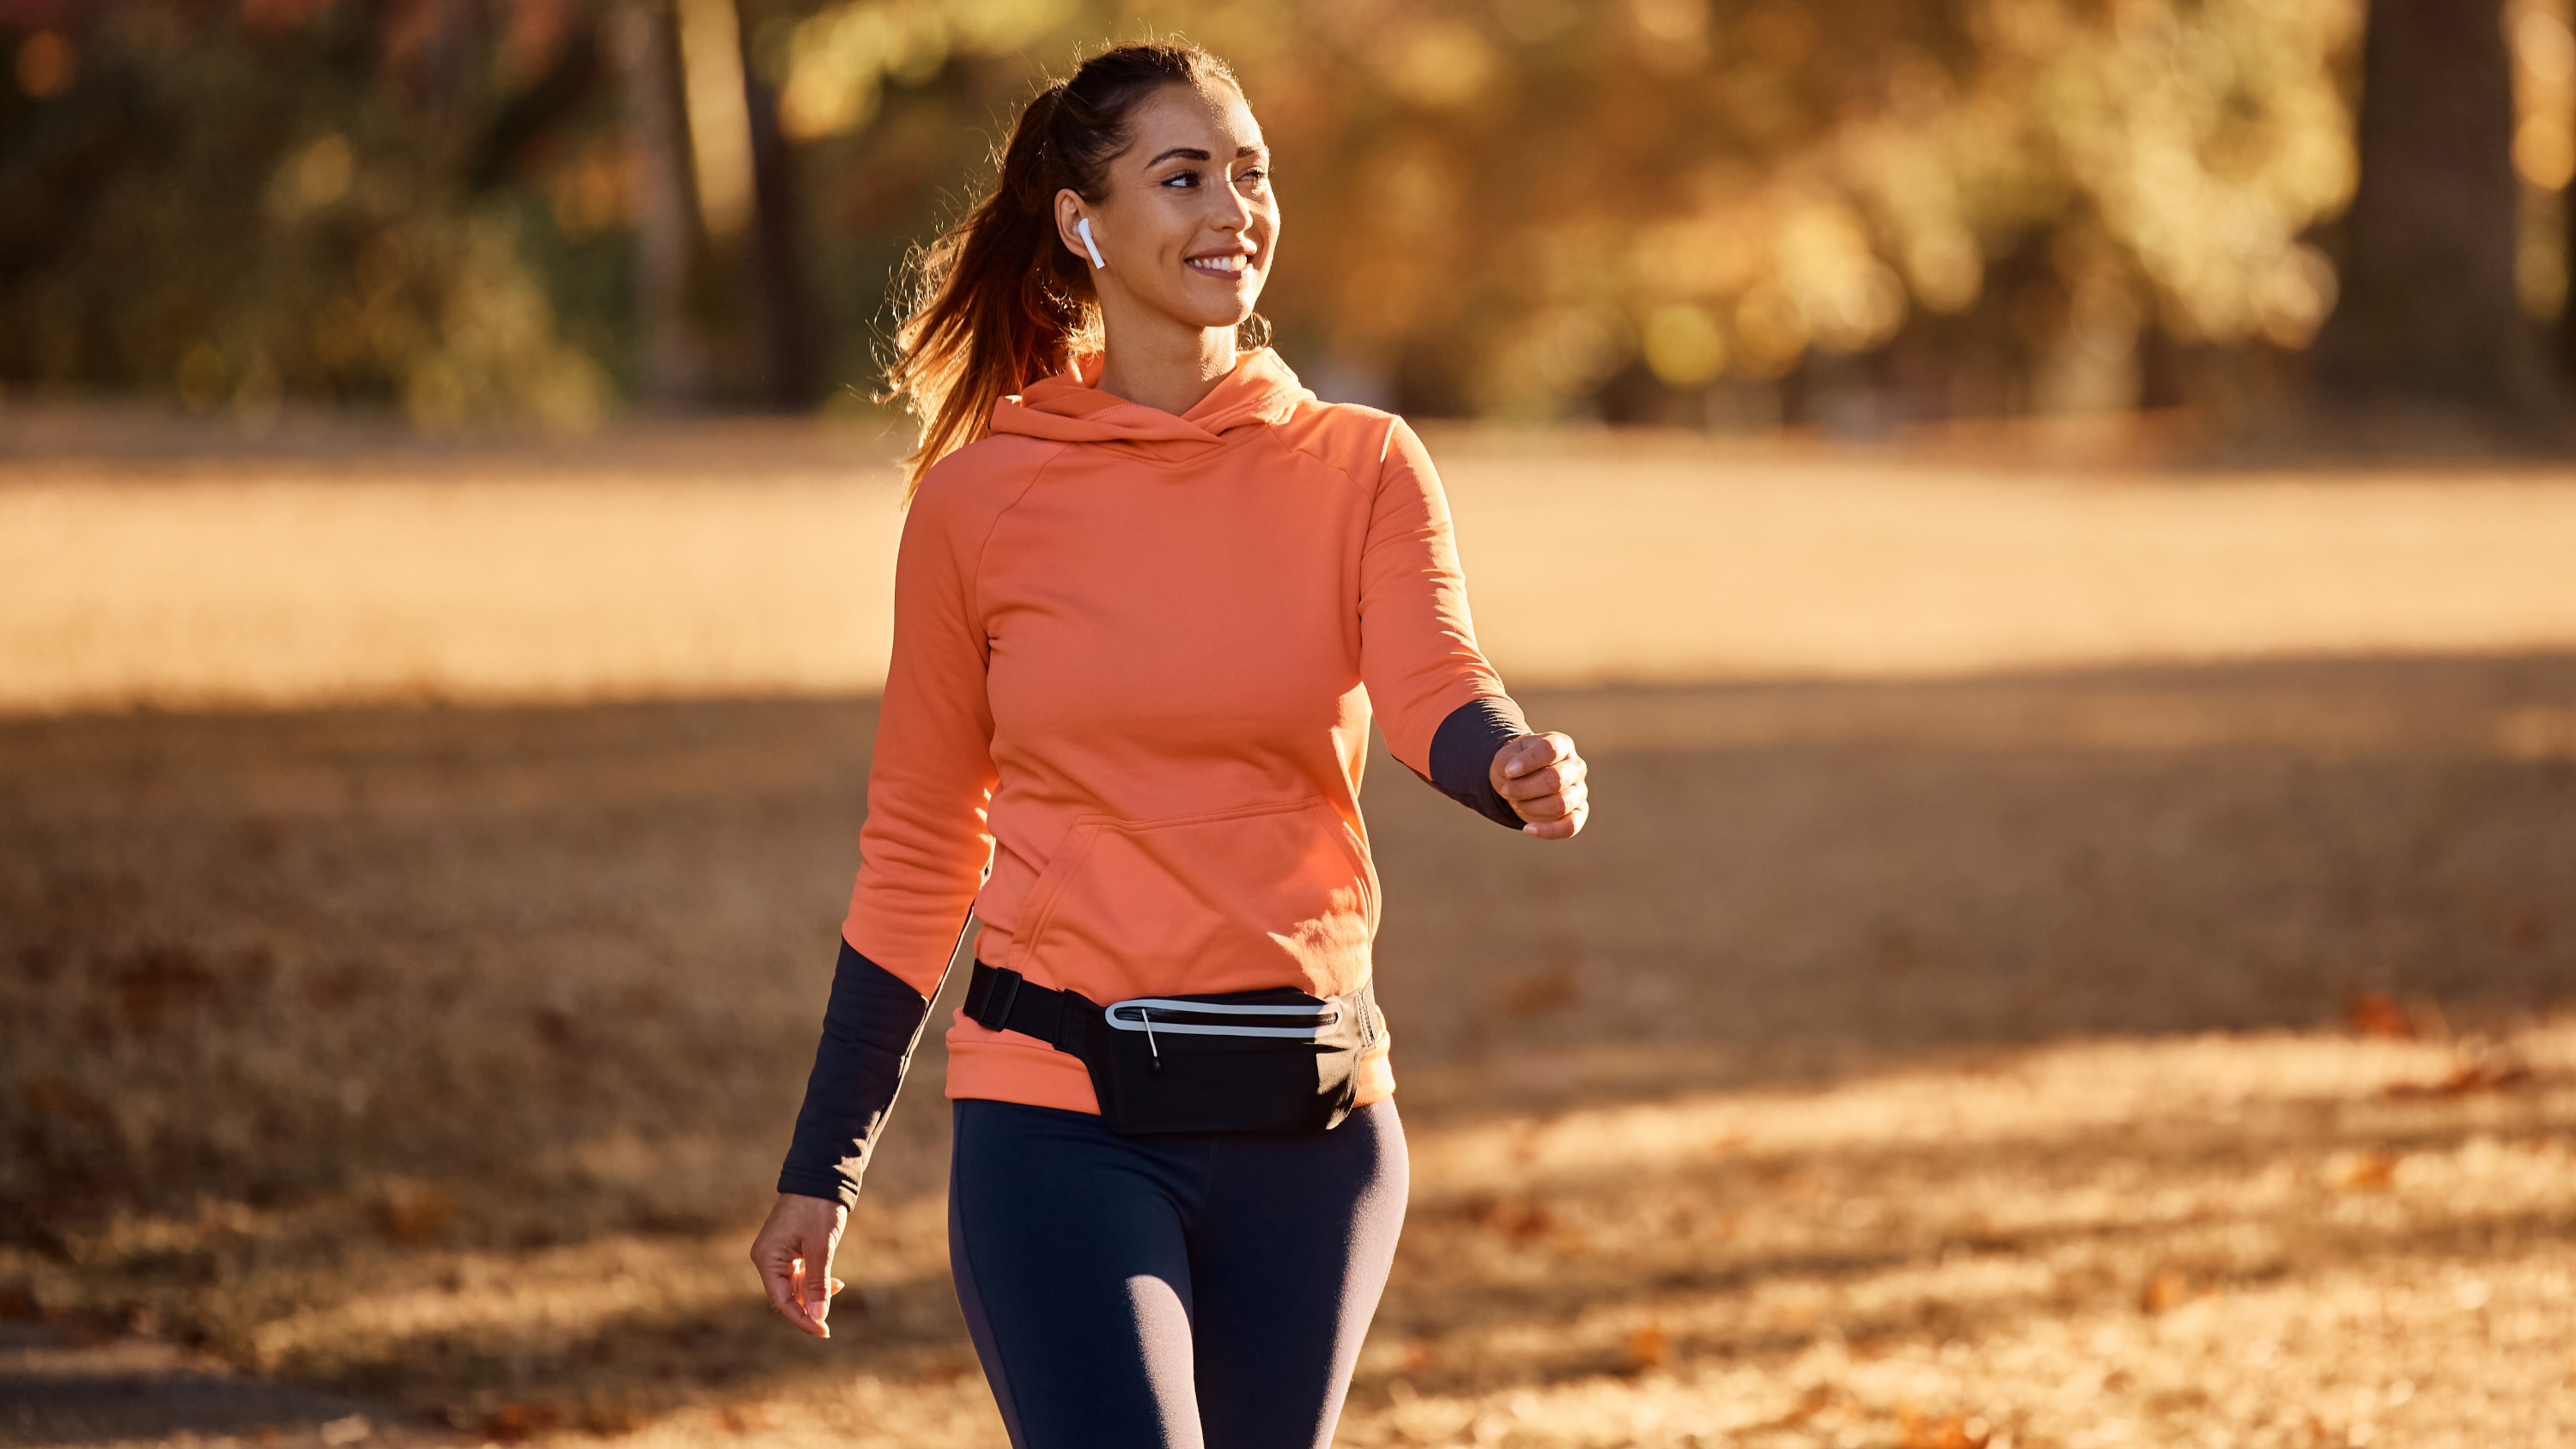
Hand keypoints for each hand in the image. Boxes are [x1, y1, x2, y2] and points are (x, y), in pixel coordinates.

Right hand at [749, 1193, 848, 1338]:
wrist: (821, 1177)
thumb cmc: (819, 1209)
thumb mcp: (821, 1248)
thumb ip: (817, 1284)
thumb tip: (817, 1317)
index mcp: (767, 1258)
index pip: (781, 1301)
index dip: (801, 1319)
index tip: (823, 1331)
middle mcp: (767, 1258)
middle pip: (785, 1297)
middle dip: (808, 1307)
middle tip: (831, 1319)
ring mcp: (776, 1254)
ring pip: (793, 1287)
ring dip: (814, 1293)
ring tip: (838, 1286)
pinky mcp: (788, 1249)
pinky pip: (798, 1274)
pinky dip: (814, 1280)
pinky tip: (834, 1281)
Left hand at [1490, 731, 1588, 839]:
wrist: (1519, 781)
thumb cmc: (1516, 765)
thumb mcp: (1507, 756)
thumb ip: (1511, 761)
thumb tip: (1514, 773)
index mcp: (1562, 745)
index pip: (1550, 750)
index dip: (1527, 762)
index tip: (1509, 771)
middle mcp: (1576, 766)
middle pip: (1555, 780)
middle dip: (1523, 789)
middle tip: (1507, 790)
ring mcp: (1580, 790)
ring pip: (1559, 805)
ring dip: (1530, 807)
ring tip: (1517, 802)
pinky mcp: (1578, 813)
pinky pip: (1570, 826)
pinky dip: (1547, 831)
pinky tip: (1527, 828)